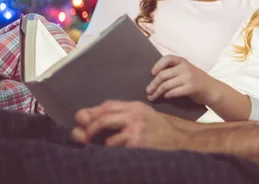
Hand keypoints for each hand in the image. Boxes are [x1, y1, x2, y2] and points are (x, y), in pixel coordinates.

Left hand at [71, 100, 188, 148]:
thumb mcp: (142, 115)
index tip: (81, 118)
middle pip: (103, 117)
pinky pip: (115, 147)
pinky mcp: (137, 142)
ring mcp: (135, 129)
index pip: (108, 105)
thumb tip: (95, 118)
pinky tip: (112, 152)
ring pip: (106, 134)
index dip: (92, 112)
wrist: (179, 139)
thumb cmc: (159, 129)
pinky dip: (110, 151)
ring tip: (93, 145)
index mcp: (135, 106)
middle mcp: (134, 115)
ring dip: (97, 141)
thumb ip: (123, 115)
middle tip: (79, 135)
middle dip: (88, 127)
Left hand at [146, 55, 218, 104]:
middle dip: (153, 84)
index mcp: (183, 61)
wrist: (212, 89)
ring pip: (166, 85)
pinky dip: (167, 95)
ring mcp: (188, 78)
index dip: (157, 65)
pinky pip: (173, 92)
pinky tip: (165, 97)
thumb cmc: (196, 80)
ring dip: (157, 92)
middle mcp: (185, 67)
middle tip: (148, 91)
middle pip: (163, 75)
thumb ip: (174, 71)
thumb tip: (155, 78)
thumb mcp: (187, 70)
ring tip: (152, 97)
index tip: (152, 73)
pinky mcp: (190, 88)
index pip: (167, 59)